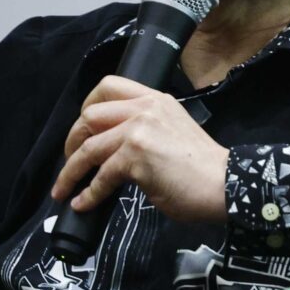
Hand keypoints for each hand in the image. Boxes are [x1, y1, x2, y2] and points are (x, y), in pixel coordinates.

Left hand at [51, 76, 228, 222]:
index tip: (82, 128)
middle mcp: (145, 109)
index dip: (87, 105)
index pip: (109, 85)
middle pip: (90, 114)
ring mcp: (139, 131)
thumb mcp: (171, 129)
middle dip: (72, 140)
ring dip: (71, 170)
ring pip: (88, 146)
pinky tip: (84, 203)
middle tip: (70, 160)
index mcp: (154, 99)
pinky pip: (101, 175)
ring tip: (64, 188)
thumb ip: (144, 129)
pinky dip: (88, 192)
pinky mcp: (136, 157)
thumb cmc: (202, 165)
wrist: (225, 182)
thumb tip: (113, 148)